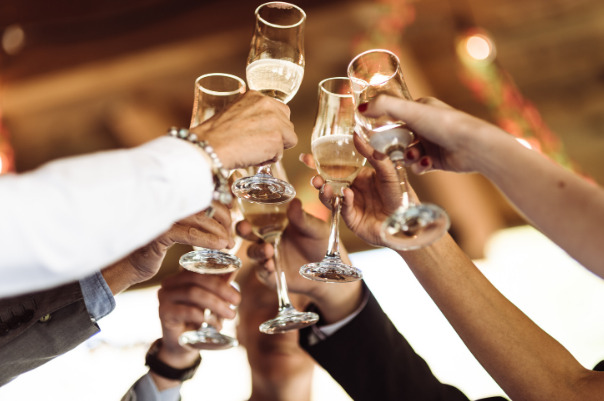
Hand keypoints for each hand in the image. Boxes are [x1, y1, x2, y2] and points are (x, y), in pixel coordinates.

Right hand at [101, 202, 233, 293]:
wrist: (130, 264)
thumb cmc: (157, 246)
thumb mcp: (178, 229)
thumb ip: (194, 219)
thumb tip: (227, 215)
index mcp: (173, 197)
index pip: (206, 193)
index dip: (224, 206)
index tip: (232, 222)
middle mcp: (168, 201)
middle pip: (207, 203)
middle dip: (224, 219)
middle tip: (231, 236)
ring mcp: (163, 216)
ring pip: (201, 218)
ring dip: (220, 232)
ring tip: (229, 244)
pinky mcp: (160, 233)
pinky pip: (190, 234)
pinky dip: (208, 239)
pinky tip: (220, 246)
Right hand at [157, 270, 239, 355]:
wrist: (182, 344)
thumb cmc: (198, 319)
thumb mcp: (212, 300)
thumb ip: (220, 285)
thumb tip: (234, 269)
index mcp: (181, 276)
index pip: (200, 268)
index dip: (220, 275)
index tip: (236, 290)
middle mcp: (169, 283)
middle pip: (196, 278)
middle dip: (221, 289)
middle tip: (237, 301)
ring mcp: (164, 297)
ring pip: (193, 293)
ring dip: (216, 304)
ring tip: (230, 315)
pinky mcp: (164, 313)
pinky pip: (188, 311)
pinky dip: (206, 317)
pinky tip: (216, 325)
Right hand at [191, 90, 296, 169]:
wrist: (210, 146)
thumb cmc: (216, 134)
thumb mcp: (234, 111)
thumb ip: (251, 113)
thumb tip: (261, 126)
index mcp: (257, 96)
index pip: (279, 110)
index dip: (272, 125)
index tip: (260, 132)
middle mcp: (268, 105)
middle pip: (288, 124)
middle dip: (278, 136)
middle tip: (258, 143)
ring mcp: (275, 122)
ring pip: (289, 139)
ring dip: (275, 148)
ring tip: (254, 150)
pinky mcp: (276, 139)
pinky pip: (280, 154)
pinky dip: (269, 159)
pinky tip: (253, 156)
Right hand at [238, 198, 362, 323]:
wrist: (327, 271)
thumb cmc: (320, 244)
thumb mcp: (315, 229)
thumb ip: (303, 219)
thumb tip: (295, 202)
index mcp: (275, 224)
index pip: (257, 215)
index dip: (249, 210)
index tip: (248, 206)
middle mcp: (267, 239)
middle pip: (247, 232)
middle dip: (242, 229)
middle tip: (244, 227)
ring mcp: (267, 257)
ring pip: (252, 252)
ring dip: (257, 250)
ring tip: (268, 249)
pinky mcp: (270, 274)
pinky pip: (262, 270)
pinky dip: (264, 267)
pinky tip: (270, 265)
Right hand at [305, 134, 402, 248]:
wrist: (407, 222)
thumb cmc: (401, 195)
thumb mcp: (389, 171)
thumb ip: (373, 154)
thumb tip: (356, 135)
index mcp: (359, 176)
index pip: (337, 166)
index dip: (321, 161)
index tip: (308, 155)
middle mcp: (352, 189)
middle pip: (328, 181)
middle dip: (316, 175)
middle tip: (308, 169)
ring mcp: (350, 204)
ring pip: (330, 195)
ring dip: (324, 189)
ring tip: (322, 184)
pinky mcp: (351, 219)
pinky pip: (342, 208)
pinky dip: (343, 200)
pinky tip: (347, 194)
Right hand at [360, 96, 509, 173]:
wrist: (472, 146)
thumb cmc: (443, 124)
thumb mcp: (410, 111)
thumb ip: (384, 107)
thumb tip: (360, 109)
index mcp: (420, 108)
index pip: (394, 116)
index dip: (382, 126)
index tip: (372, 136)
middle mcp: (426, 125)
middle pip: (399, 138)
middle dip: (393, 146)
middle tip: (385, 153)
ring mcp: (432, 143)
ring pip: (408, 153)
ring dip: (408, 157)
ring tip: (414, 158)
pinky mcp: (437, 160)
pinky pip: (419, 166)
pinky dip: (420, 167)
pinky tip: (427, 165)